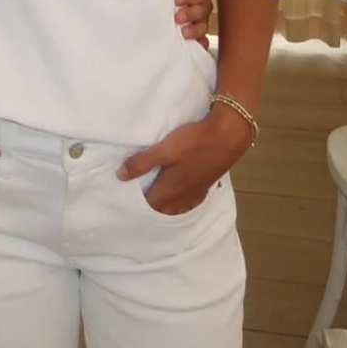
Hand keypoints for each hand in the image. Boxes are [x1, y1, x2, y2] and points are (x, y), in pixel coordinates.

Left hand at [117, 106, 250, 214]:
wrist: (226, 137)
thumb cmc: (193, 142)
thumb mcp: (164, 150)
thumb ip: (141, 163)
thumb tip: (120, 176)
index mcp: (169, 191)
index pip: (147, 205)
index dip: (135, 202)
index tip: (125, 195)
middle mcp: (182, 198)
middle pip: (161, 209)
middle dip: (149, 205)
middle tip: (136, 194)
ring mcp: (195, 193)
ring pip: (175, 207)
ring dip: (164, 204)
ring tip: (154, 194)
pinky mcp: (205, 187)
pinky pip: (187, 202)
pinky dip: (179, 202)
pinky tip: (177, 193)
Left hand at [175, 0, 212, 46]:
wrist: (148, 4)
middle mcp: (199, 2)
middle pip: (205, 6)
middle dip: (192, 12)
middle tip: (177, 16)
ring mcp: (199, 18)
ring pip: (205, 23)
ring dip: (195, 28)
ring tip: (183, 32)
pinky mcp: (196, 34)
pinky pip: (203, 39)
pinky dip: (201, 42)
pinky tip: (196, 44)